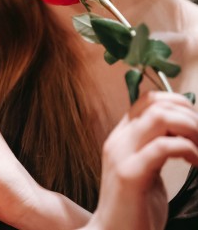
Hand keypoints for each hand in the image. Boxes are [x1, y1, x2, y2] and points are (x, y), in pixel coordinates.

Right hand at [86, 92, 197, 229]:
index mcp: (121, 137)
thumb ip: (157, 148)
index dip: (177, 103)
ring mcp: (122, 155)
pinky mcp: (130, 174)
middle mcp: (118, 140)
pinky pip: (164, 147)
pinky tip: (196, 164)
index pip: (147, 100)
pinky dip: (189, 150)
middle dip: (189, 115)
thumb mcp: (148, 170)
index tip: (196, 123)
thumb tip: (184, 131)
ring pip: (160, 117)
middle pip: (156, 104)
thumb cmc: (135, 208)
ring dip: (191, 129)